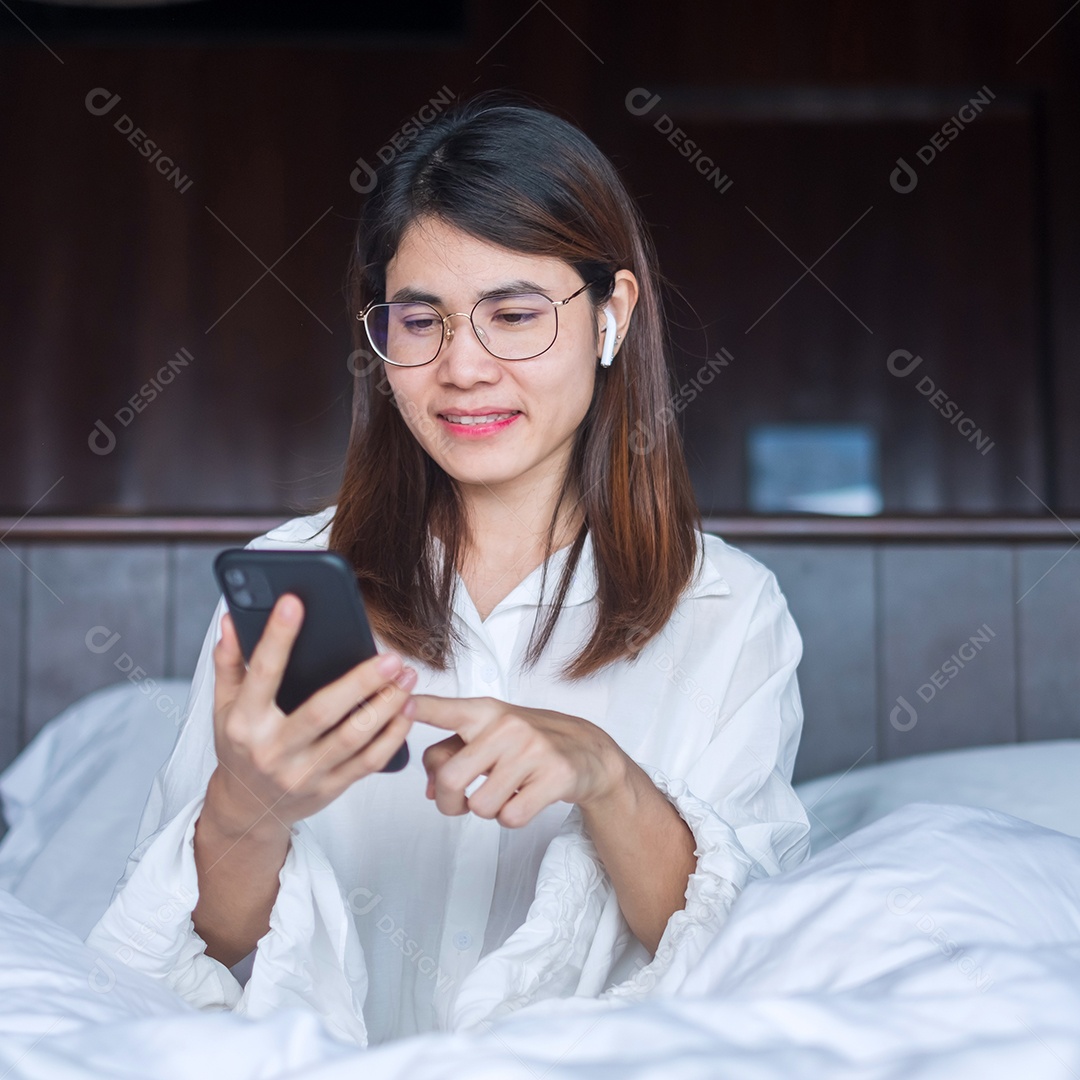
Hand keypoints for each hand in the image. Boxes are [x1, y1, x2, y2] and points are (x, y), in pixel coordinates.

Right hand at [207, 594, 416, 837]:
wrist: (248, 809)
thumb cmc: (240, 748)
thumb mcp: (224, 707)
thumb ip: (229, 663)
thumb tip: (230, 620)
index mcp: (245, 722)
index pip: (263, 673)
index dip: (277, 637)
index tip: (294, 602)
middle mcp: (273, 750)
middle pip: (322, 711)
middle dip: (361, 682)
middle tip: (391, 657)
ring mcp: (303, 772)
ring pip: (353, 738)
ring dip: (386, 707)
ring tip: (407, 678)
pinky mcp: (329, 787)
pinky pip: (368, 761)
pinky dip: (392, 735)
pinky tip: (406, 710)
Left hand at [412, 695, 625, 827]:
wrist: (586, 750)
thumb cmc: (525, 742)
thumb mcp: (487, 736)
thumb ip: (449, 755)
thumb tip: (431, 791)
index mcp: (485, 711)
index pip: (446, 709)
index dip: (421, 708)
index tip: (402, 702)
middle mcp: (507, 725)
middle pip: (451, 779)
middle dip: (450, 803)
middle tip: (462, 802)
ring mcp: (533, 749)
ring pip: (481, 806)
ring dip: (487, 810)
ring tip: (505, 792)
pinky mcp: (555, 775)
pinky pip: (510, 817)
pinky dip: (512, 817)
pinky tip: (525, 797)